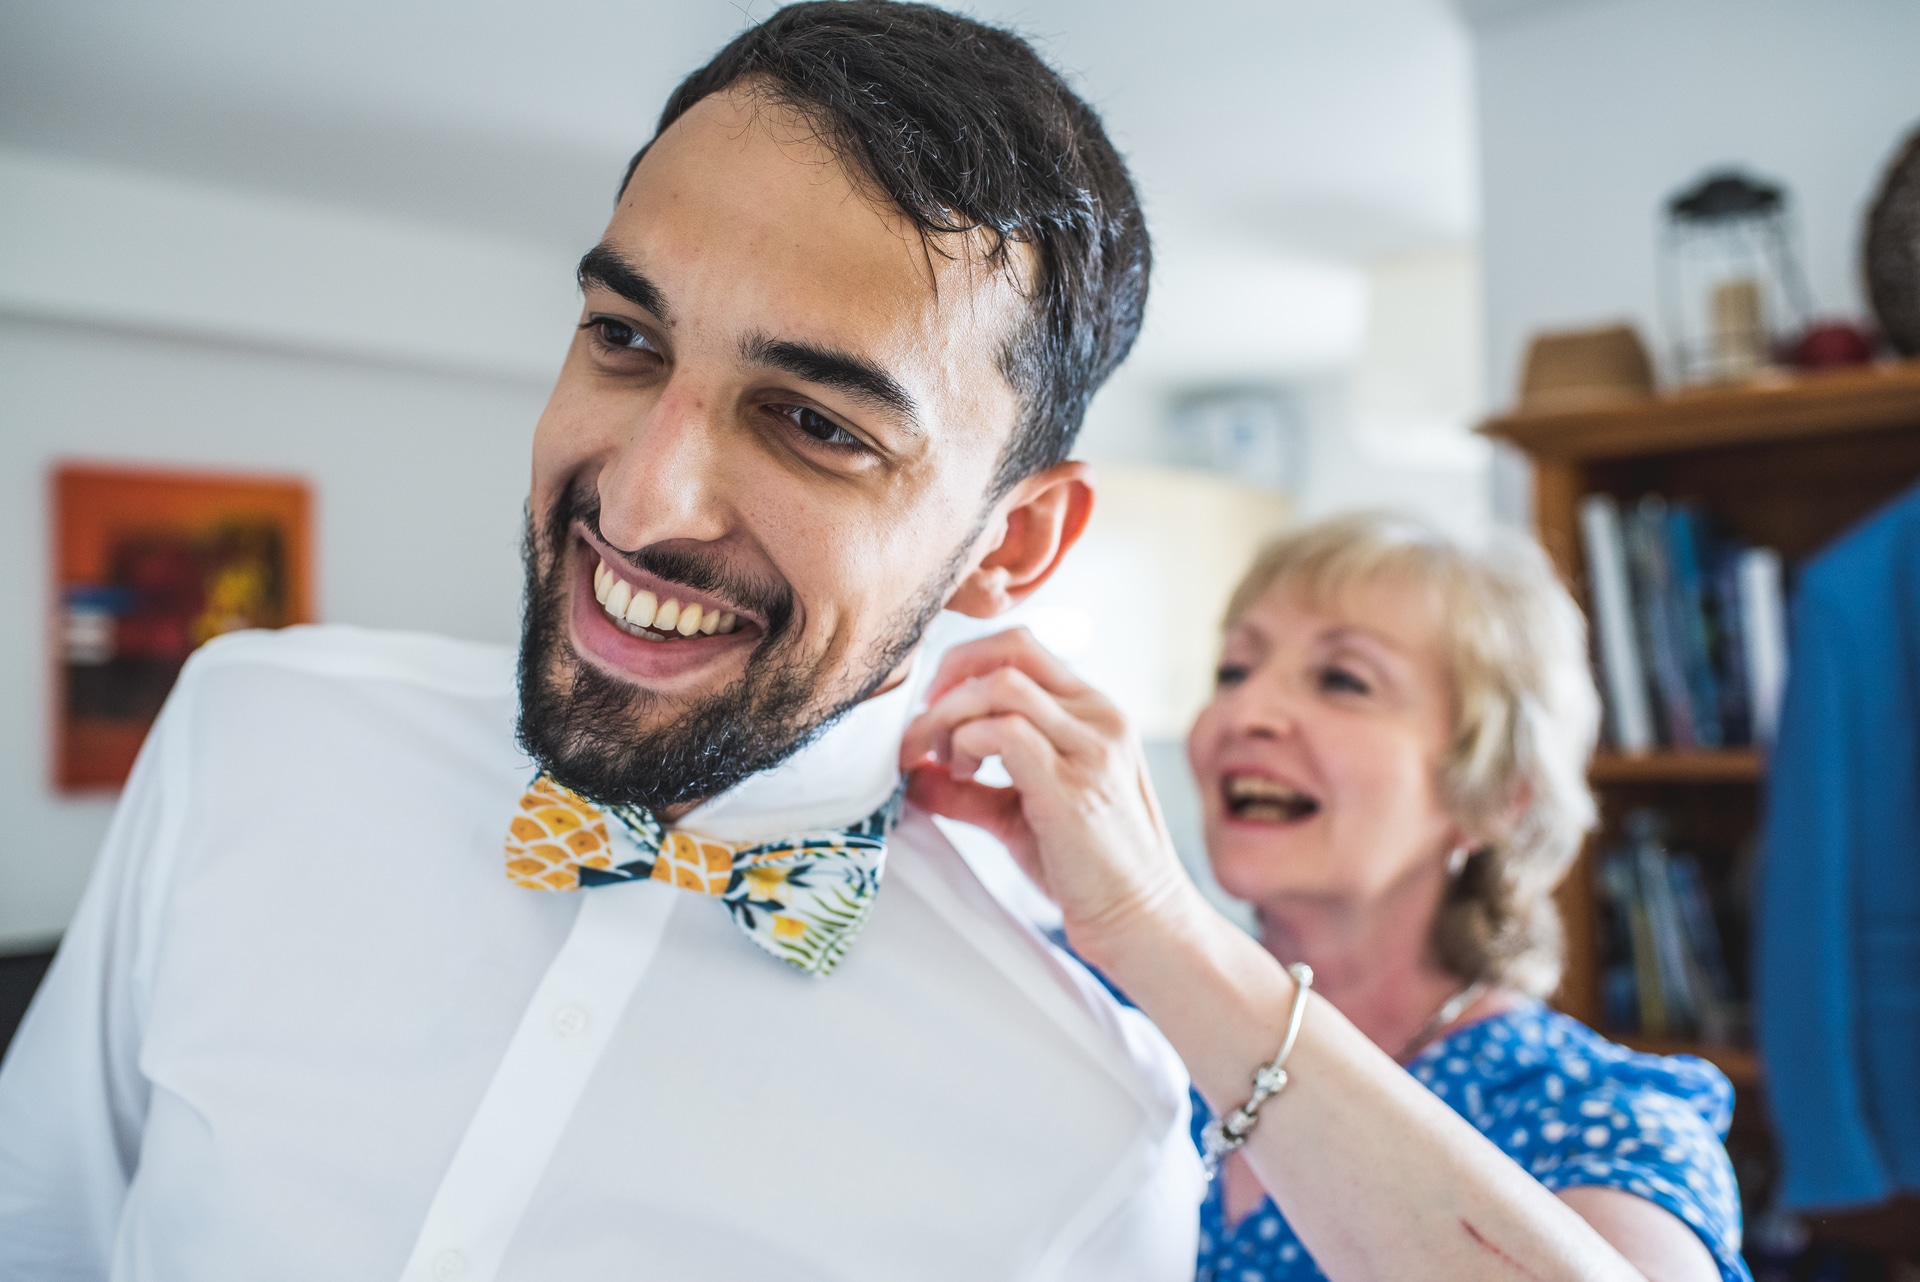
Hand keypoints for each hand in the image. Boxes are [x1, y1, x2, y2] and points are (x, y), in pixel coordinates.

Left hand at [899, 628, 1199, 959]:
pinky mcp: (1072, 785)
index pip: (1024, 649)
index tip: (934, 706)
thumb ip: (966, 788)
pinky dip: (965, 743)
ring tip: (942, 758)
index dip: (965, 664)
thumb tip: (911, 772)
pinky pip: (1005, 732)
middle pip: (1011, 649)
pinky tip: (961, 774)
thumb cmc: (1088, 871)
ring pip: (1001, 686)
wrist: (1141, 922)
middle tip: (924, 727)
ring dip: (950, 715)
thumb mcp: (1018, 815)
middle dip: (950, 676)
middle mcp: (1100, 717)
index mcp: (1095, 713)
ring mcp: (1091, 748)